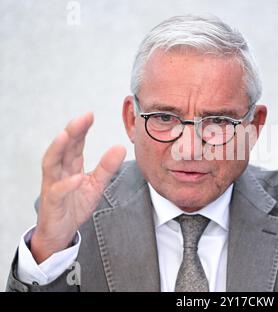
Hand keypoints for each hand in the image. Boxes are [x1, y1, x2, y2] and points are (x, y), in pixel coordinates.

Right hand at [31, 112, 125, 262]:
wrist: (61, 232)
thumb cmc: (75, 205)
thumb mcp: (96, 185)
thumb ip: (107, 167)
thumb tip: (120, 147)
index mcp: (70, 166)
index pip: (75, 143)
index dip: (81, 129)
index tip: (90, 114)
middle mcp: (59, 172)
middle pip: (62, 148)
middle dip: (71, 132)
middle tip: (82, 118)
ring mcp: (53, 186)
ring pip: (51, 164)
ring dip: (59, 149)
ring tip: (67, 136)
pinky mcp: (53, 203)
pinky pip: (58, 191)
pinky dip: (68, 184)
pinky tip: (77, 177)